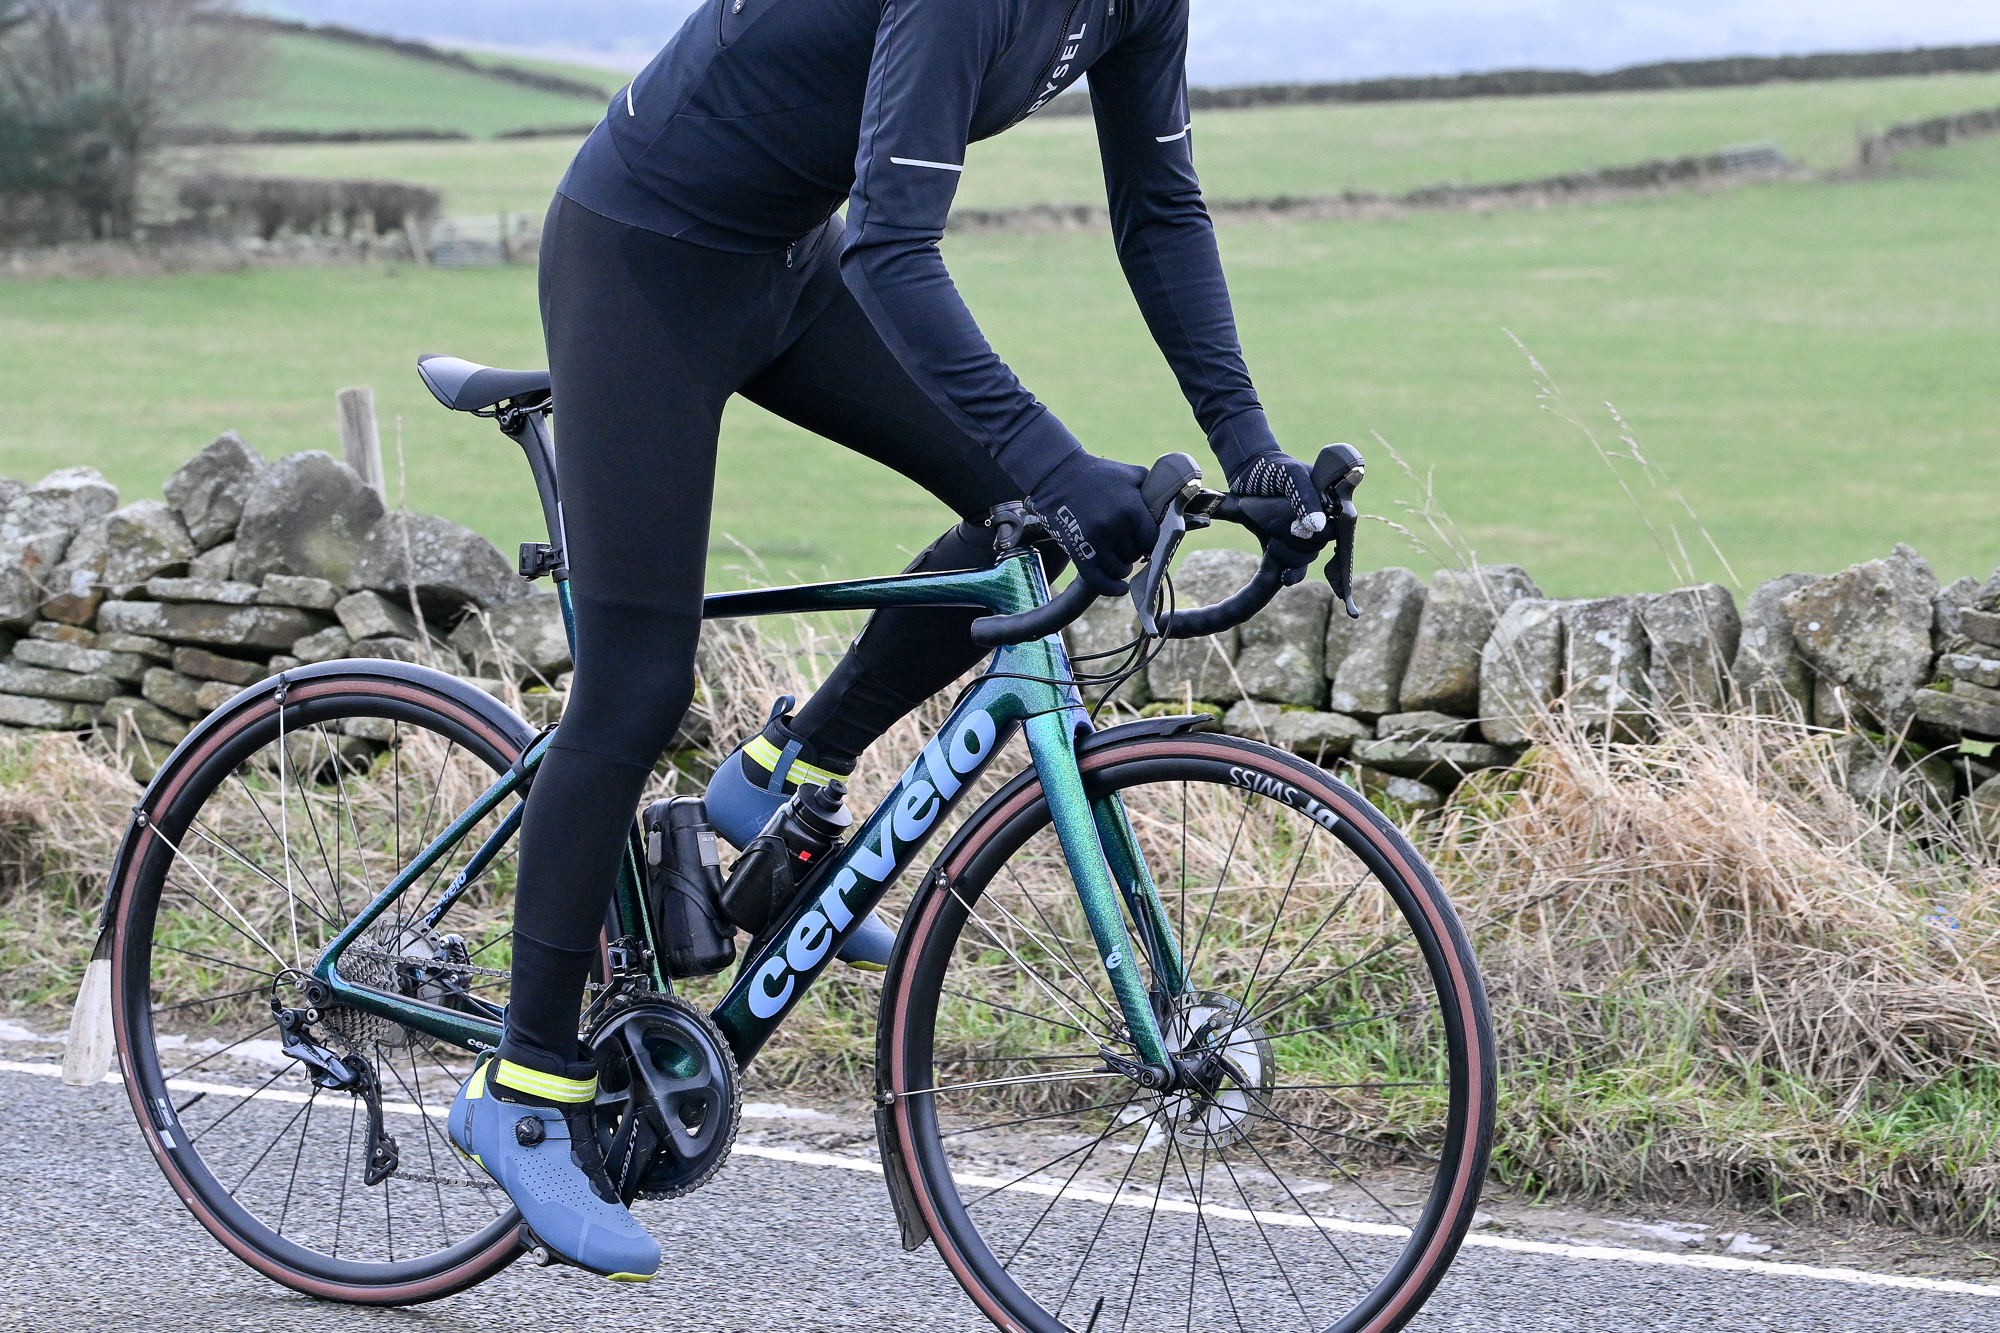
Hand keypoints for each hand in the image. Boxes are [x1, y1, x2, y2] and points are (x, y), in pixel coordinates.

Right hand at [1030, 451, 1160, 597]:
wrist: (1058, 474)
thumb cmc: (1098, 474)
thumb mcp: (1132, 474)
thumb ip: (1155, 490)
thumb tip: (1174, 505)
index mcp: (1131, 509)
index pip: (1152, 541)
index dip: (1149, 542)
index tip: (1145, 540)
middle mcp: (1115, 527)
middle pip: (1135, 555)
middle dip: (1133, 550)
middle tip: (1125, 542)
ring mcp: (1095, 541)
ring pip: (1120, 569)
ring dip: (1121, 566)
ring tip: (1117, 556)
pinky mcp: (1078, 551)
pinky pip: (1098, 580)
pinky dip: (1111, 588)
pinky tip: (1121, 589)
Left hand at [1228, 449, 1329, 569]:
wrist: (1250, 472)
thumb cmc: (1276, 469)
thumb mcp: (1292, 475)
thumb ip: (1305, 496)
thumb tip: (1318, 526)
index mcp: (1329, 505)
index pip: (1335, 528)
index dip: (1320, 531)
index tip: (1301, 528)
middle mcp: (1320, 522)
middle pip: (1317, 546)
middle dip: (1294, 539)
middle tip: (1272, 522)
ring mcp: (1304, 536)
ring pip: (1306, 558)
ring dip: (1285, 550)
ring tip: (1267, 528)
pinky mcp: (1288, 547)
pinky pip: (1297, 568)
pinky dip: (1292, 573)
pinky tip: (1285, 578)